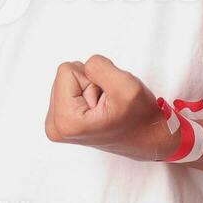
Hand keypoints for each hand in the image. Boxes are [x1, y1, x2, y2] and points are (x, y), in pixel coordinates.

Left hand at [44, 54, 172, 161]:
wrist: (147, 138)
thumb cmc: (139, 118)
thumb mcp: (125, 87)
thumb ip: (99, 67)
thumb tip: (85, 65)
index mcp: (64, 121)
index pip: (67, 70)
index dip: (93, 78)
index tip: (106, 98)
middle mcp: (55, 126)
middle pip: (66, 75)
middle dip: (90, 82)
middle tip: (107, 102)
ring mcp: (58, 124)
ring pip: (70, 80)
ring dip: (91, 87)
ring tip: (106, 105)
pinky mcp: (63, 120)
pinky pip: (71, 88)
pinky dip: (88, 92)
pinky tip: (100, 108)